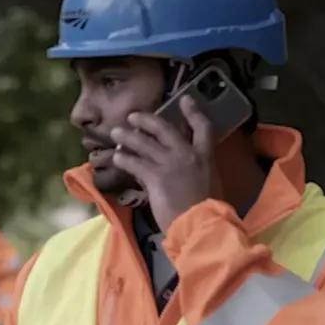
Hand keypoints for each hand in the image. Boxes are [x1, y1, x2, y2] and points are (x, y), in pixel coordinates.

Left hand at [110, 96, 216, 231]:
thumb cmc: (208, 210)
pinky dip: (124, 159)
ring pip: (144, 144)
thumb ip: (194, 171)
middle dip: (147, 120)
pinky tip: (116, 157)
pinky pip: (135, 164)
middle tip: (133, 115)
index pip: (203, 127)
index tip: (185, 99)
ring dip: (128, 136)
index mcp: (206, 156)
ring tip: (115, 132)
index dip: (193, 112)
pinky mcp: (155, 177)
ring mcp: (170, 164)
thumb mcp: (209, 183)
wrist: (201, 224)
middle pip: (164, 129)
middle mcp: (188, 154)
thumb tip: (177, 169)